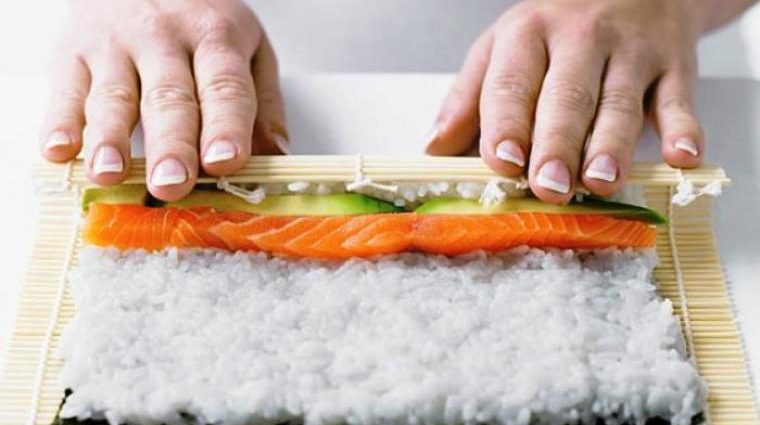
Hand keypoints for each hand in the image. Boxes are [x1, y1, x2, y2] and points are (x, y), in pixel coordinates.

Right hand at [40, 0, 287, 200]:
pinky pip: (66, 90)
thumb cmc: (201, 21)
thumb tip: (275, 161)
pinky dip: (61, 122)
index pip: (224, 86)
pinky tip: (60, 151)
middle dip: (171, 143)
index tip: (225, 162)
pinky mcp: (73, 52)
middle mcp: (164, 39)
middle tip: (172, 183)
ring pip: (114, 96)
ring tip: (110, 173)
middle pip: (169, 97)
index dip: (225, 126)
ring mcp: (115, 45)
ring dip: (110, 138)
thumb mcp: (249, 50)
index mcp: (216, 39)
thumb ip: (263, 106)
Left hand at [426, 0, 709, 202]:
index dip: (506, 124)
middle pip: (566, 96)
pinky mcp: (674, 66)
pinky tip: (682, 157)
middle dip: (556, 143)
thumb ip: (468, 99)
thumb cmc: (556, 30)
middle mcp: (579, 39)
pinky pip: (679, 99)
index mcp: (526, 36)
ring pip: (619, 102)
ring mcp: (630, 51)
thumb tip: (433, 151)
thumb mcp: (503, 49)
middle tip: (547, 187)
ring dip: (611, 145)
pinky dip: (685, 129)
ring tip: (599, 182)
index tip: (502, 162)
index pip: (512, 83)